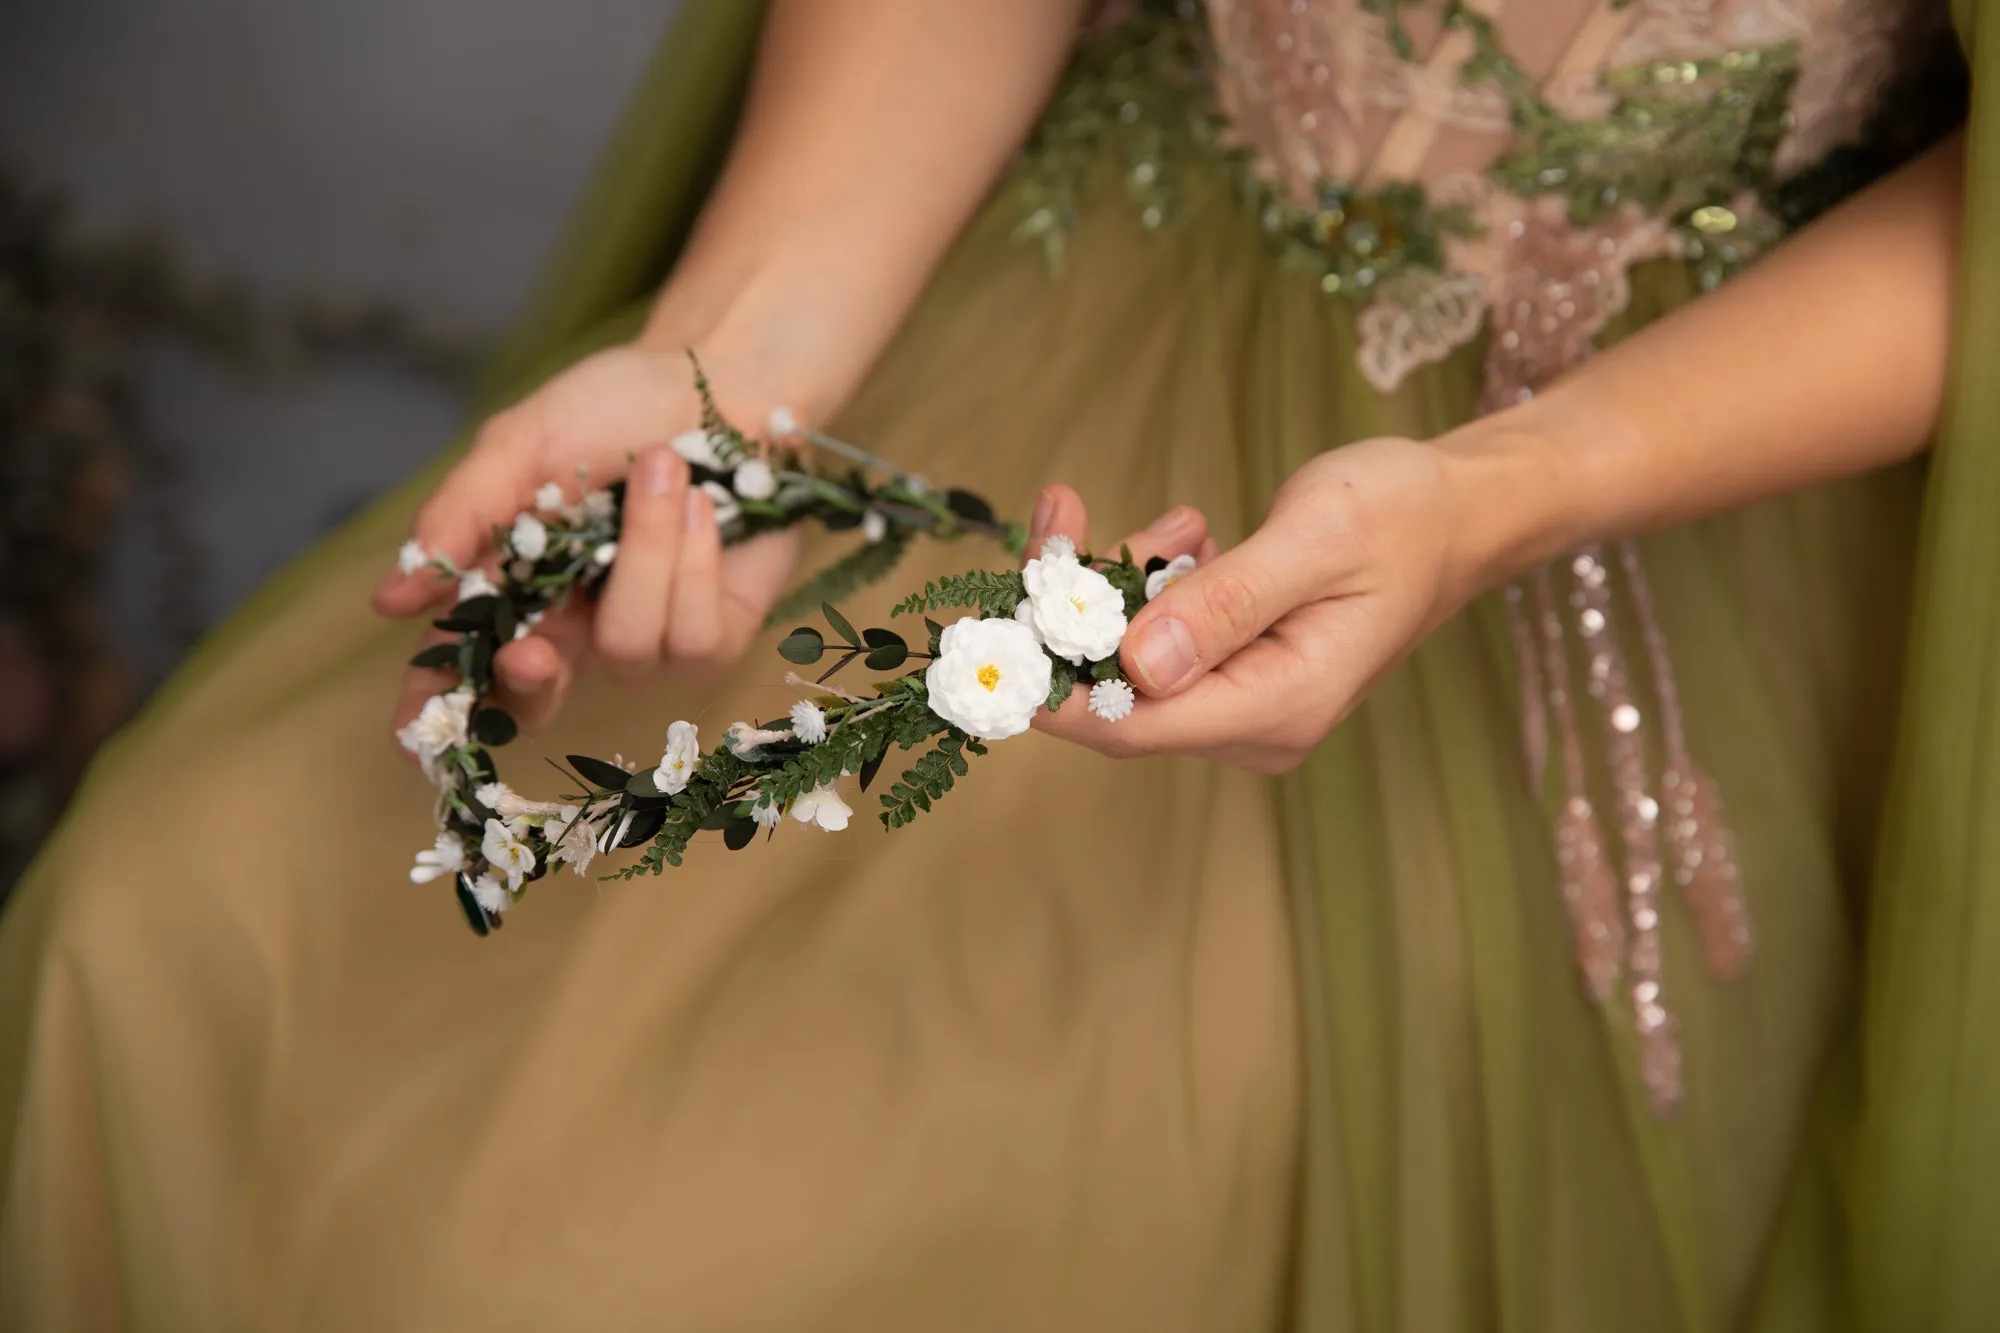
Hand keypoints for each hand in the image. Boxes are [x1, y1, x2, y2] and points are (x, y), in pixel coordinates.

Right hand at [375, 343, 803, 748]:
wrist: (725, 379)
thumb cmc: (616, 407)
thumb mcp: (522, 444)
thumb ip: (462, 515)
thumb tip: (393, 600)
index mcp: (517, 587)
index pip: (463, 665)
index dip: (435, 707)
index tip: (408, 735)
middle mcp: (578, 628)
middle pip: (537, 699)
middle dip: (530, 681)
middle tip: (532, 653)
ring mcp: (651, 641)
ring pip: (628, 649)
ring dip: (646, 552)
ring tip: (663, 467)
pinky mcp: (718, 638)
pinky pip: (695, 635)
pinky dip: (696, 562)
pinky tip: (705, 510)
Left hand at [1033, 437, 1477, 773]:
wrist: (1458, 512)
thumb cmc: (1401, 515)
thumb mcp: (1316, 540)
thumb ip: (1227, 602)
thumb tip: (1138, 665)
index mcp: (1280, 708)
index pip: (1130, 725)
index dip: (1047, 687)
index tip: (984, 633)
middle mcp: (1255, 724)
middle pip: (1115, 693)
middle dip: (1072, 607)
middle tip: (1057, 514)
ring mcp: (1242, 703)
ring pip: (1130, 660)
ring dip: (1121, 583)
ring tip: (1183, 519)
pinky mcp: (1232, 672)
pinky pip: (1156, 640)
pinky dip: (1149, 583)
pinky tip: (1192, 534)